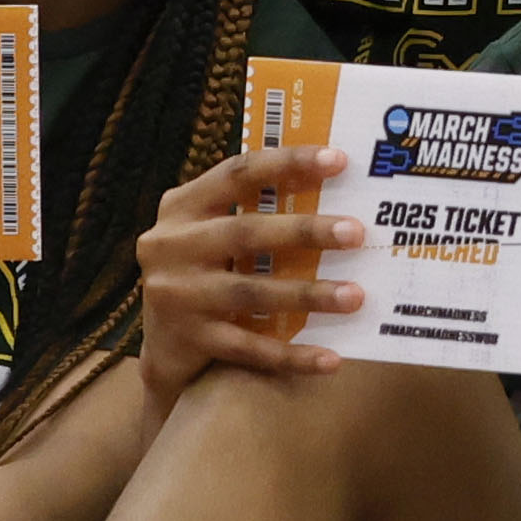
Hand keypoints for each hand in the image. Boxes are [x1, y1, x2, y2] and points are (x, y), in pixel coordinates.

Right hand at [135, 138, 360, 380]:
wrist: (164, 347)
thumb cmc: (206, 273)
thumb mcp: (212, 232)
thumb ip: (252, 210)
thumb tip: (333, 187)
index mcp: (181, 207)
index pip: (237, 174)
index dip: (287, 163)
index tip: (339, 160)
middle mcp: (171, 246)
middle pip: (245, 232)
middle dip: (305, 231)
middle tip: (356, 233)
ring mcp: (177, 295)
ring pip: (251, 293)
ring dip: (308, 294)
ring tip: (356, 296)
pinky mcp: (189, 340)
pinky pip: (250, 348)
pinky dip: (292, 355)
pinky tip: (331, 359)